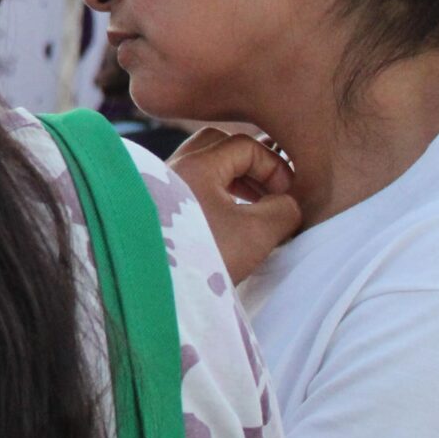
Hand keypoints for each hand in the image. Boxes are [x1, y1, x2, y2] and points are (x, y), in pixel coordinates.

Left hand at [169, 127, 300, 284]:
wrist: (150, 292)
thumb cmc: (202, 258)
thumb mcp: (256, 233)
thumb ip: (283, 210)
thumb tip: (288, 202)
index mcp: (194, 165)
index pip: (244, 144)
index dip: (274, 167)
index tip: (287, 198)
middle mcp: (170, 168)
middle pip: (218, 148)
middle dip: (250, 167)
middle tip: (269, 194)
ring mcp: (158, 188)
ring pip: (203, 169)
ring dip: (233, 183)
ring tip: (254, 210)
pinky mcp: (154, 210)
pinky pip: (189, 189)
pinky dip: (214, 197)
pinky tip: (227, 224)